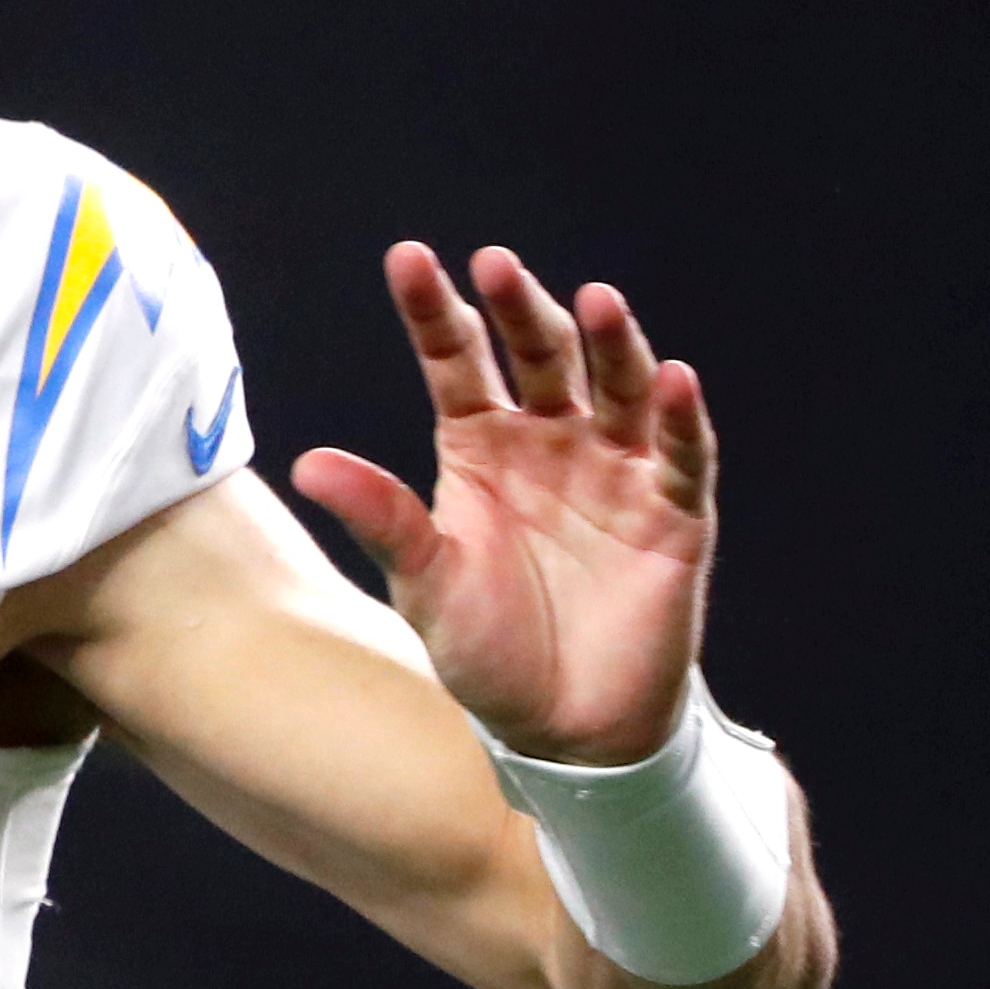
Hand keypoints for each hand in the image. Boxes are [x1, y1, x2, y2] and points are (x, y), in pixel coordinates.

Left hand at [290, 243, 716, 768]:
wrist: (562, 731)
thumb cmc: (487, 652)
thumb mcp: (424, 583)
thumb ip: (381, 518)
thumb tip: (306, 464)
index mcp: (481, 446)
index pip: (456, 360)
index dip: (435, 311)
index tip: (407, 257)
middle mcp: (550, 442)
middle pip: (540, 356)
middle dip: (520, 309)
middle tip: (495, 264)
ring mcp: (615, 471)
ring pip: (617, 387)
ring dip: (611, 343)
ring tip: (595, 300)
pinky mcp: (674, 513)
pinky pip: (682, 454)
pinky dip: (680, 417)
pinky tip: (673, 378)